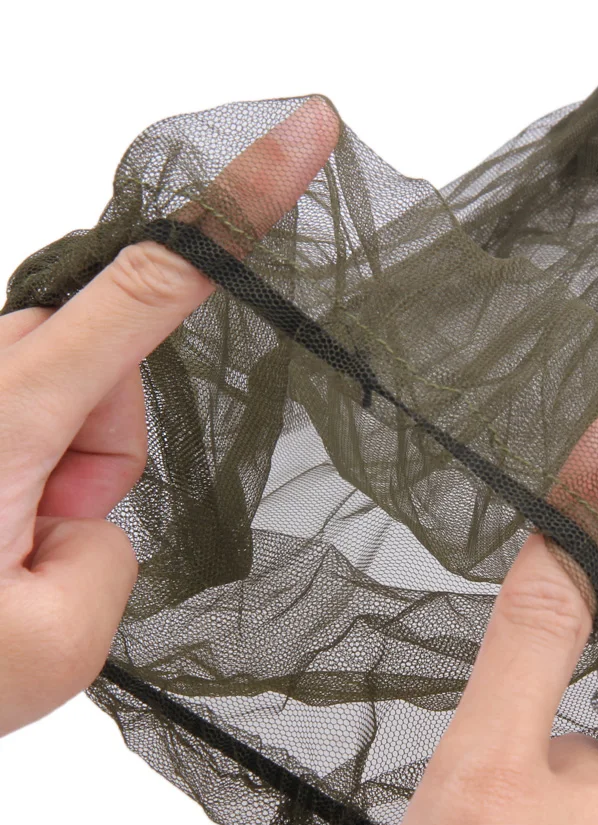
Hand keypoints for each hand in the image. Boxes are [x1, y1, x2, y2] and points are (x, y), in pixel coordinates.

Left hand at [0, 97, 340, 736]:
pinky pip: (37, 409)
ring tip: (6, 544)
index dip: (237, 211)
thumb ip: (108, 561)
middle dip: (105, 452)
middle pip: (111, 368)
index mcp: (5, 416)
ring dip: (67, 472)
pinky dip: (35, 467)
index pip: (150, 290)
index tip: (299, 135)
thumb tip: (79, 511)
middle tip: (42, 536)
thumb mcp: (51, 645)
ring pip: (75, 396)